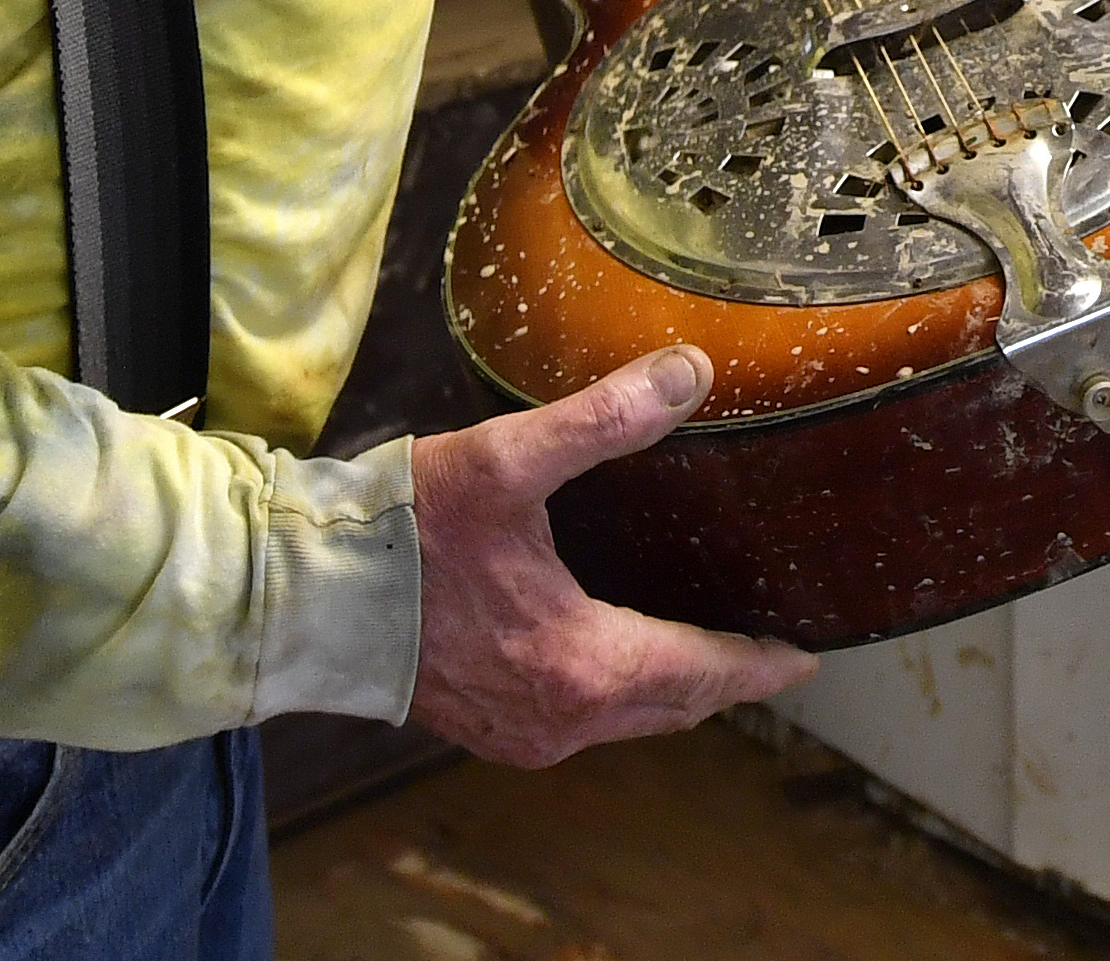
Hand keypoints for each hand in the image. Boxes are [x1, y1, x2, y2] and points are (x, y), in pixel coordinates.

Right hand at [405, 346, 816, 767]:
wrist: (308, 596)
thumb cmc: (404, 533)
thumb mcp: (508, 461)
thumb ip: (604, 418)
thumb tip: (688, 375)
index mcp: (582, 664)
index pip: (702, 673)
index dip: (756, 662)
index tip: (800, 654)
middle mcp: (561, 719)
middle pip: (672, 707)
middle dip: (721, 679)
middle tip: (761, 650)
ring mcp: (522, 735)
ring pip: (627, 720)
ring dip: (669, 689)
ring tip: (700, 650)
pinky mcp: (487, 732)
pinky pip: (581, 723)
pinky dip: (616, 698)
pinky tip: (615, 661)